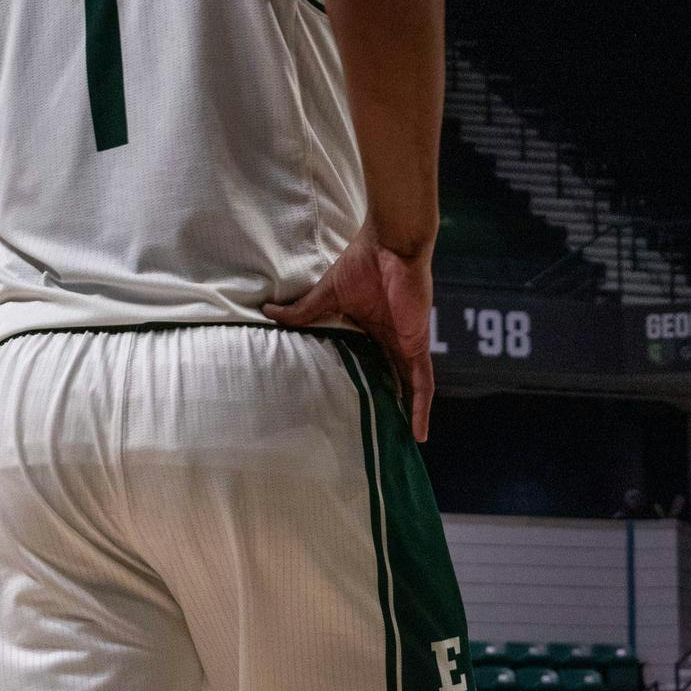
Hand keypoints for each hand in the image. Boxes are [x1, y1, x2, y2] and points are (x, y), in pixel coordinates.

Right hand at [262, 224, 434, 440]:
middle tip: (376, 435)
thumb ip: (302, 310)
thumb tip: (268, 313)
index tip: (348, 406)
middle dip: (386, 404)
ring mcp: (405, 343)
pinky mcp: (416, 345)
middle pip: (388, 378)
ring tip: (400, 444)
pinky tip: (419, 433)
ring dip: (406, 414)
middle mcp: (388, 338)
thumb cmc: (361, 262)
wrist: (392, 245)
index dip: (360, 381)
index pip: (365, 360)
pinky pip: (422, 381)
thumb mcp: (327, 294)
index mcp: (367, 327)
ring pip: (407, 386)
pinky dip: (422, 406)